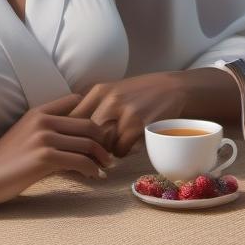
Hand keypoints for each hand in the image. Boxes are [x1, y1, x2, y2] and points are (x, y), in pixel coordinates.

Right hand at [0, 93, 115, 204]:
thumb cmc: (5, 161)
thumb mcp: (27, 134)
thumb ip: (49, 129)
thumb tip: (78, 137)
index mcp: (39, 111)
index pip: (76, 101)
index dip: (93, 116)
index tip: (101, 134)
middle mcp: (43, 119)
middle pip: (88, 124)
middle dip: (103, 140)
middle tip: (108, 154)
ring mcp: (43, 137)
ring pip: (87, 143)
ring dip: (101, 157)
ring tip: (105, 167)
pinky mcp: (44, 157)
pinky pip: (79, 161)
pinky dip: (91, 169)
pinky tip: (94, 176)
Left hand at [67, 72, 188, 156]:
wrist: (174, 88)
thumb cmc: (141, 92)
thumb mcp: (114, 91)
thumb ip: (94, 106)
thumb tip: (71, 129)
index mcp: (99, 90)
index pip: (73, 118)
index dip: (70, 135)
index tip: (72, 146)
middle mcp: (109, 100)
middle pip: (86, 134)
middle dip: (88, 148)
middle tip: (90, 156)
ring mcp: (125, 113)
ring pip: (103, 144)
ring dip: (106, 152)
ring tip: (111, 151)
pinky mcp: (139, 125)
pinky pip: (121, 150)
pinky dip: (123, 152)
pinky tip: (128, 146)